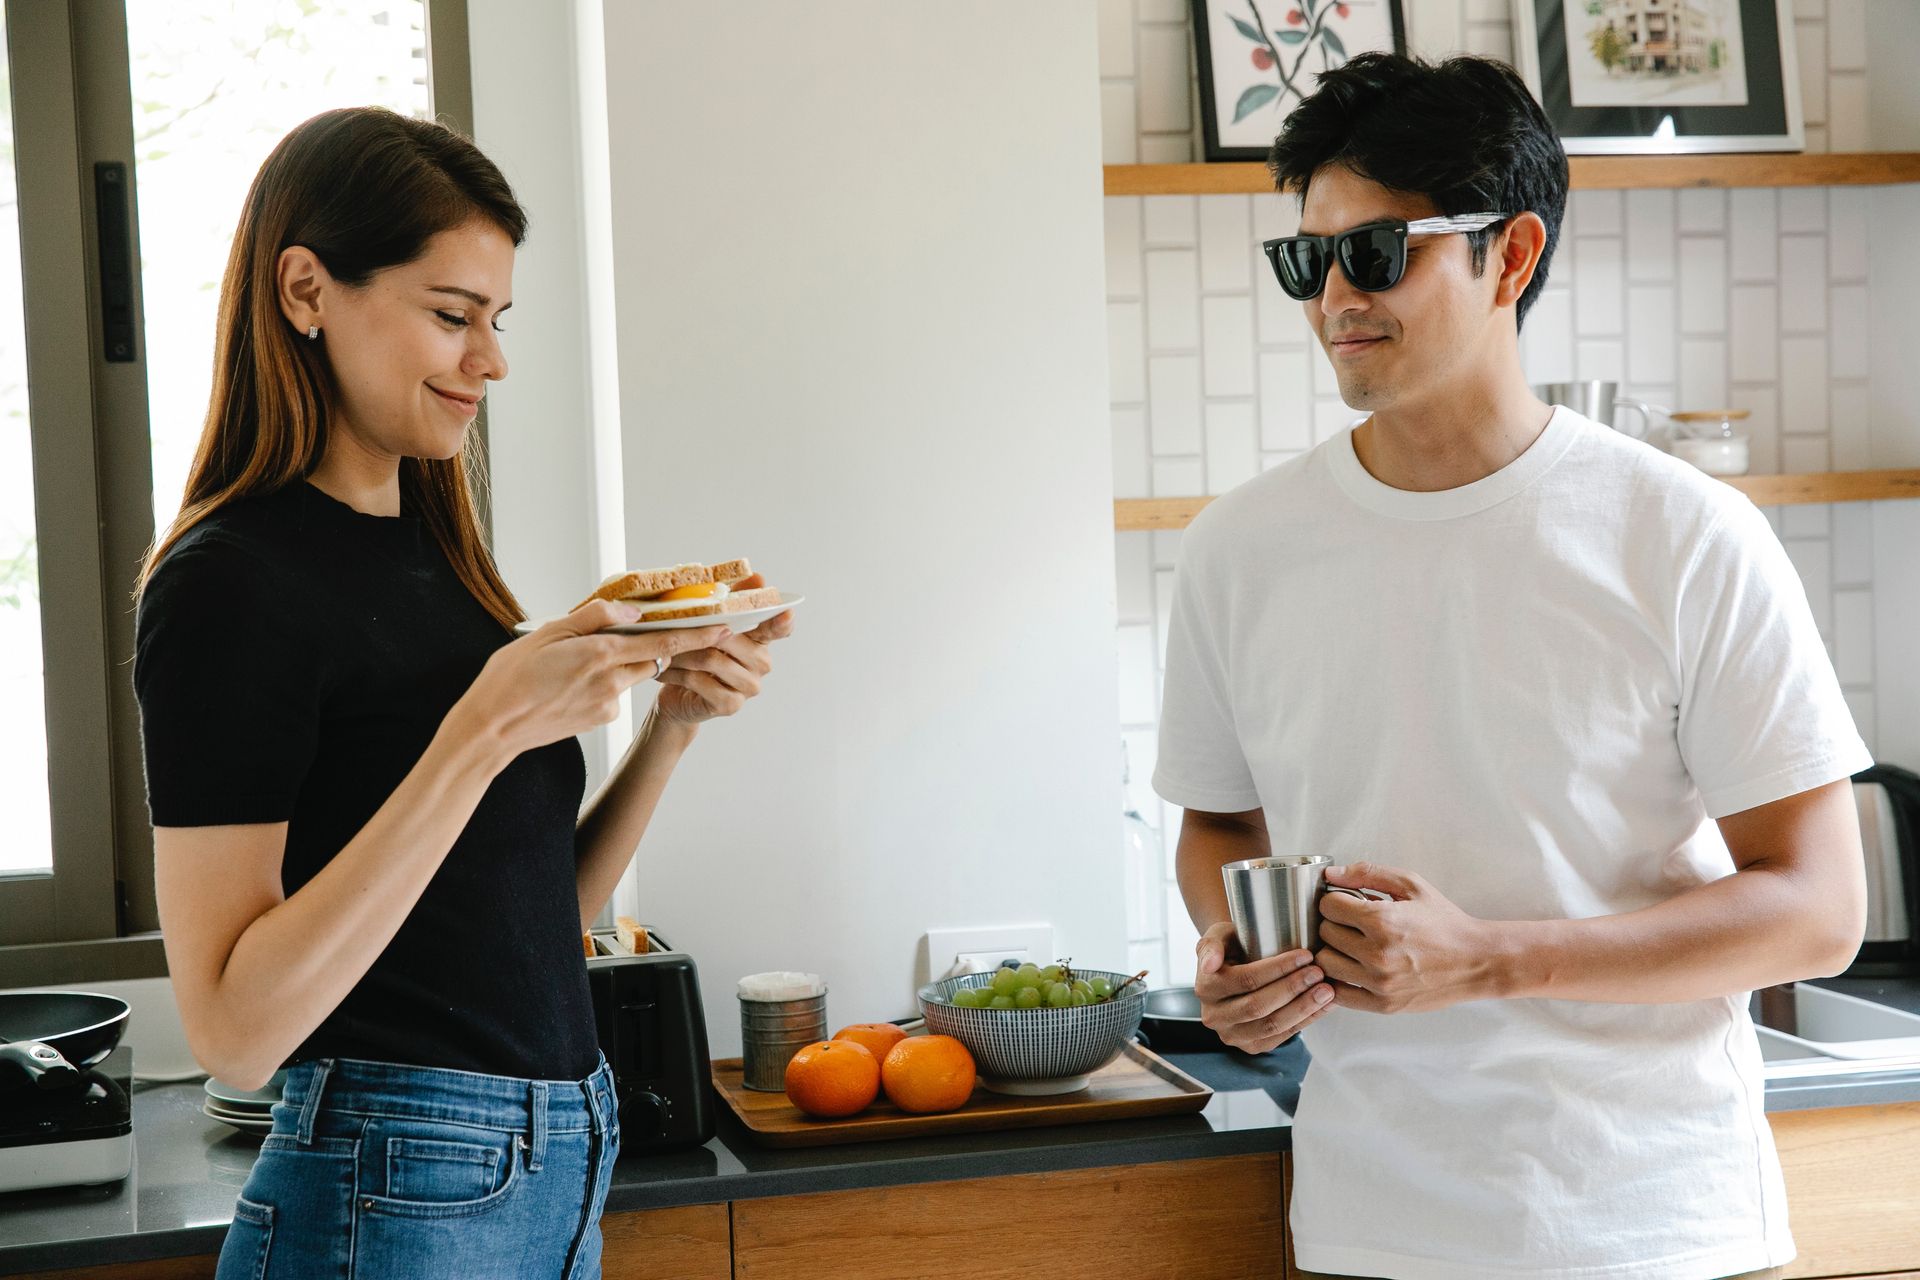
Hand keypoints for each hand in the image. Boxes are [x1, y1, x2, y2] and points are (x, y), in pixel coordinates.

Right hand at [458, 600, 728, 758]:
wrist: (492, 729)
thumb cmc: (510, 677)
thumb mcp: (547, 633)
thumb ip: (592, 619)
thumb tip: (629, 611)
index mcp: (599, 654)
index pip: (663, 641)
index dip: (696, 635)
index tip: (724, 628)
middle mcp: (610, 681)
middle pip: (651, 657)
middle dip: (650, 645)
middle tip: (624, 633)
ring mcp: (607, 705)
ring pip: (630, 676)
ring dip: (620, 664)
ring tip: (577, 664)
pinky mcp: (599, 721)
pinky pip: (614, 696)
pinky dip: (603, 685)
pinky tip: (570, 686)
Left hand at [655, 574, 795, 726]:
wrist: (678, 696)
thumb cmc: (694, 655)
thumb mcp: (708, 624)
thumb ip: (731, 600)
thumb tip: (758, 577)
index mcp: (759, 641)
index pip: (778, 629)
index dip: (782, 621)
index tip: (786, 611)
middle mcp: (761, 664)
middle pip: (732, 639)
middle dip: (698, 632)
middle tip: (672, 629)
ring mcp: (749, 686)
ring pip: (713, 660)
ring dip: (683, 653)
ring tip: (663, 650)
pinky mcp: (731, 704)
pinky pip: (701, 682)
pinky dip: (678, 674)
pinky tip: (664, 671)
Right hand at [1192, 921, 1336, 1053]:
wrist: (1234, 969)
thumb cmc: (1232, 947)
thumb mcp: (1218, 936)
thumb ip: (1212, 945)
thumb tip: (1209, 964)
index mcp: (1205, 987)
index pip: (1246, 980)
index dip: (1278, 969)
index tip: (1305, 955)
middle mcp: (1214, 1016)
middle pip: (1259, 1006)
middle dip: (1293, 989)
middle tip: (1319, 972)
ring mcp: (1232, 1035)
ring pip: (1272, 1026)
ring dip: (1304, 1008)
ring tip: (1327, 990)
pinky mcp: (1251, 1047)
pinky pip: (1282, 1037)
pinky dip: (1306, 1021)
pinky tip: (1324, 1005)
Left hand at [1314, 862, 1501, 1013]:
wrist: (1476, 960)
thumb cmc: (1445, 922)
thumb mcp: (1412, 885)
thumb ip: (1369, 873)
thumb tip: (1332, 874)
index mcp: (1382, 921)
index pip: (1328, 906)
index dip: (1335, 900)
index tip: (1346, 903)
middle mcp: (1377, 954)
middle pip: (1325, 934)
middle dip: (1334, 924)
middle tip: (1351, 924)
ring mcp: (1379, 982)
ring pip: (1326, 964)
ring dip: (1334, 952)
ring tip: (1352, 946)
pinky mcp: (1383, 1004)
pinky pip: (1339, 994)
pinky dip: (1339, 981)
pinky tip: (1353, 969)